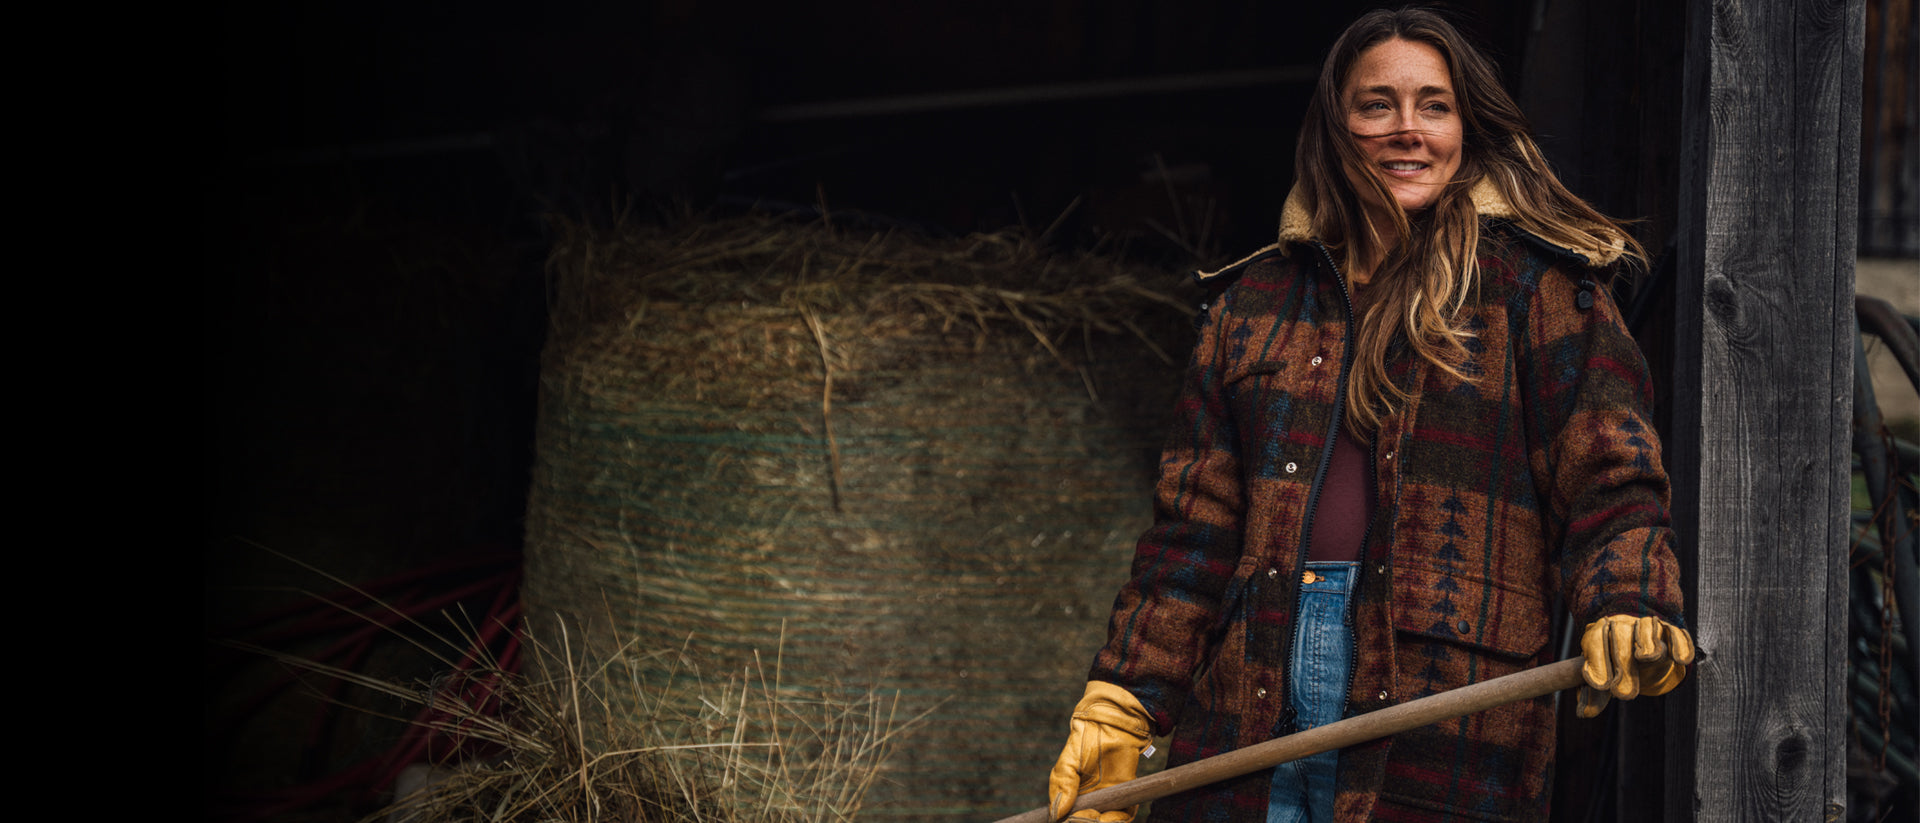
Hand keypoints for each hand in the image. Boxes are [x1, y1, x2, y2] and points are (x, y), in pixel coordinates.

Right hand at [1047, 681, 1152, 821]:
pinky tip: (1110, 818)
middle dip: (1083, 822)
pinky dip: (1117, 821)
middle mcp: (1089, 801)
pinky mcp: (1125, 798)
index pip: (1067, 817)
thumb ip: (1062, 786)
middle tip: (1085, 817)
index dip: (1068, 821)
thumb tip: (1055, 816)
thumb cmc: (1085, 742)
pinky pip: (1123, 817)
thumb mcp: (1068, 763)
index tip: (1068, 819)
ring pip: (1104, 822)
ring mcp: (1107, 800)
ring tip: (1098, 818)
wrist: (1113, 727)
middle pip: (1085, 821)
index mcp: (1072, 795)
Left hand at [1577, 614, 1694, 717]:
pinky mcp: (1668, 629)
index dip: (1597, 662)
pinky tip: (1681, 660)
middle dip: (1622, 664)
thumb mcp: (1604, 677)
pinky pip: (1675, 633)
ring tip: (1646, 658)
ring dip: (1647, 642)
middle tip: (1625, 693)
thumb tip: (1585, 713)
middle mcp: (1621, 625)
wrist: (1639, 644)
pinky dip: (1680, 644)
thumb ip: (1595, 694)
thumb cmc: (1615, 663)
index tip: (1600, 686)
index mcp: (1599, 633)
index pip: (1595, 642)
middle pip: (1620, 638)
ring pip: (1646, 628)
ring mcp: (1645, 625)